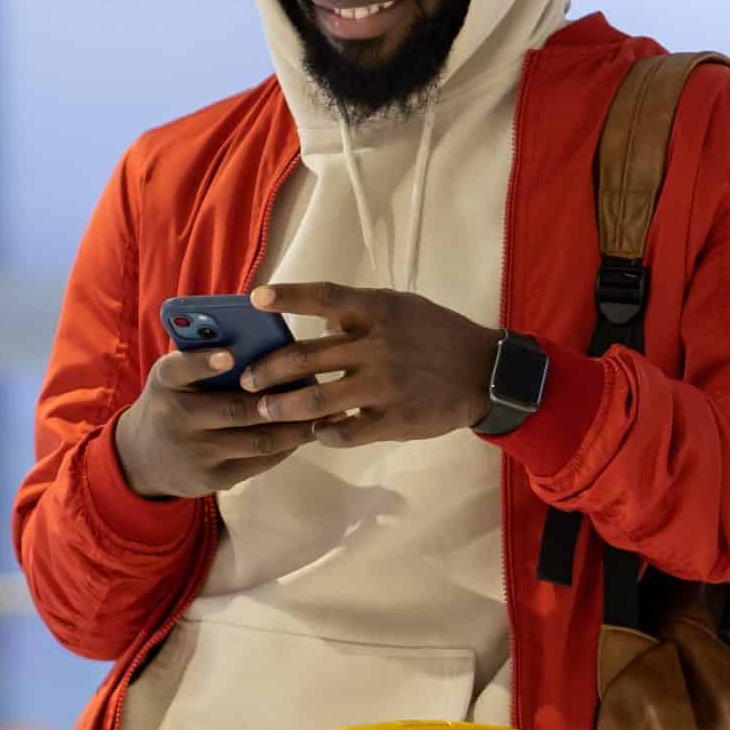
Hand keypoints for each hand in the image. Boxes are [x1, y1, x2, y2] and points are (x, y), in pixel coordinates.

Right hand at [113, 345, 320, 500]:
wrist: (141, 457)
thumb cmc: (172, 401)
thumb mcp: (174, 378)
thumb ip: (205, 362)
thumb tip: (264, 345)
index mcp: (165, 382)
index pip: (179, 369)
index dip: (202, 363)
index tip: (229, 357)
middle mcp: (176, 419)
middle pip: (235, 409)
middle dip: (280, 400)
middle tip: (317, 387)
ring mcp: (195, 453)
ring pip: (257, 440)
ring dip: (296, 427)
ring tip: (326, 412)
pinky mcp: (212, 479)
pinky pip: (258, 461)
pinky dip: (286, 446)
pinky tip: (306, 432)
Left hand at [234, 282, 500, 448]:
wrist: (484, 373)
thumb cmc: (437, 334)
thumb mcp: (402, 309)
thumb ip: (360, 314)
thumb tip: (318, 328)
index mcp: (378, 311)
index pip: (325, 297)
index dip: (289, 296)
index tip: (255, 298)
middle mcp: (377, 345)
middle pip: (306, 356)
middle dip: (268, 369)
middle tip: (245, 379)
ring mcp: (384, 385)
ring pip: (317, 400)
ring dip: (283, 407)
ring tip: (264, 410)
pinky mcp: (394, 420)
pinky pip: (346, 432)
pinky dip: (324, 432)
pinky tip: (316, 432)